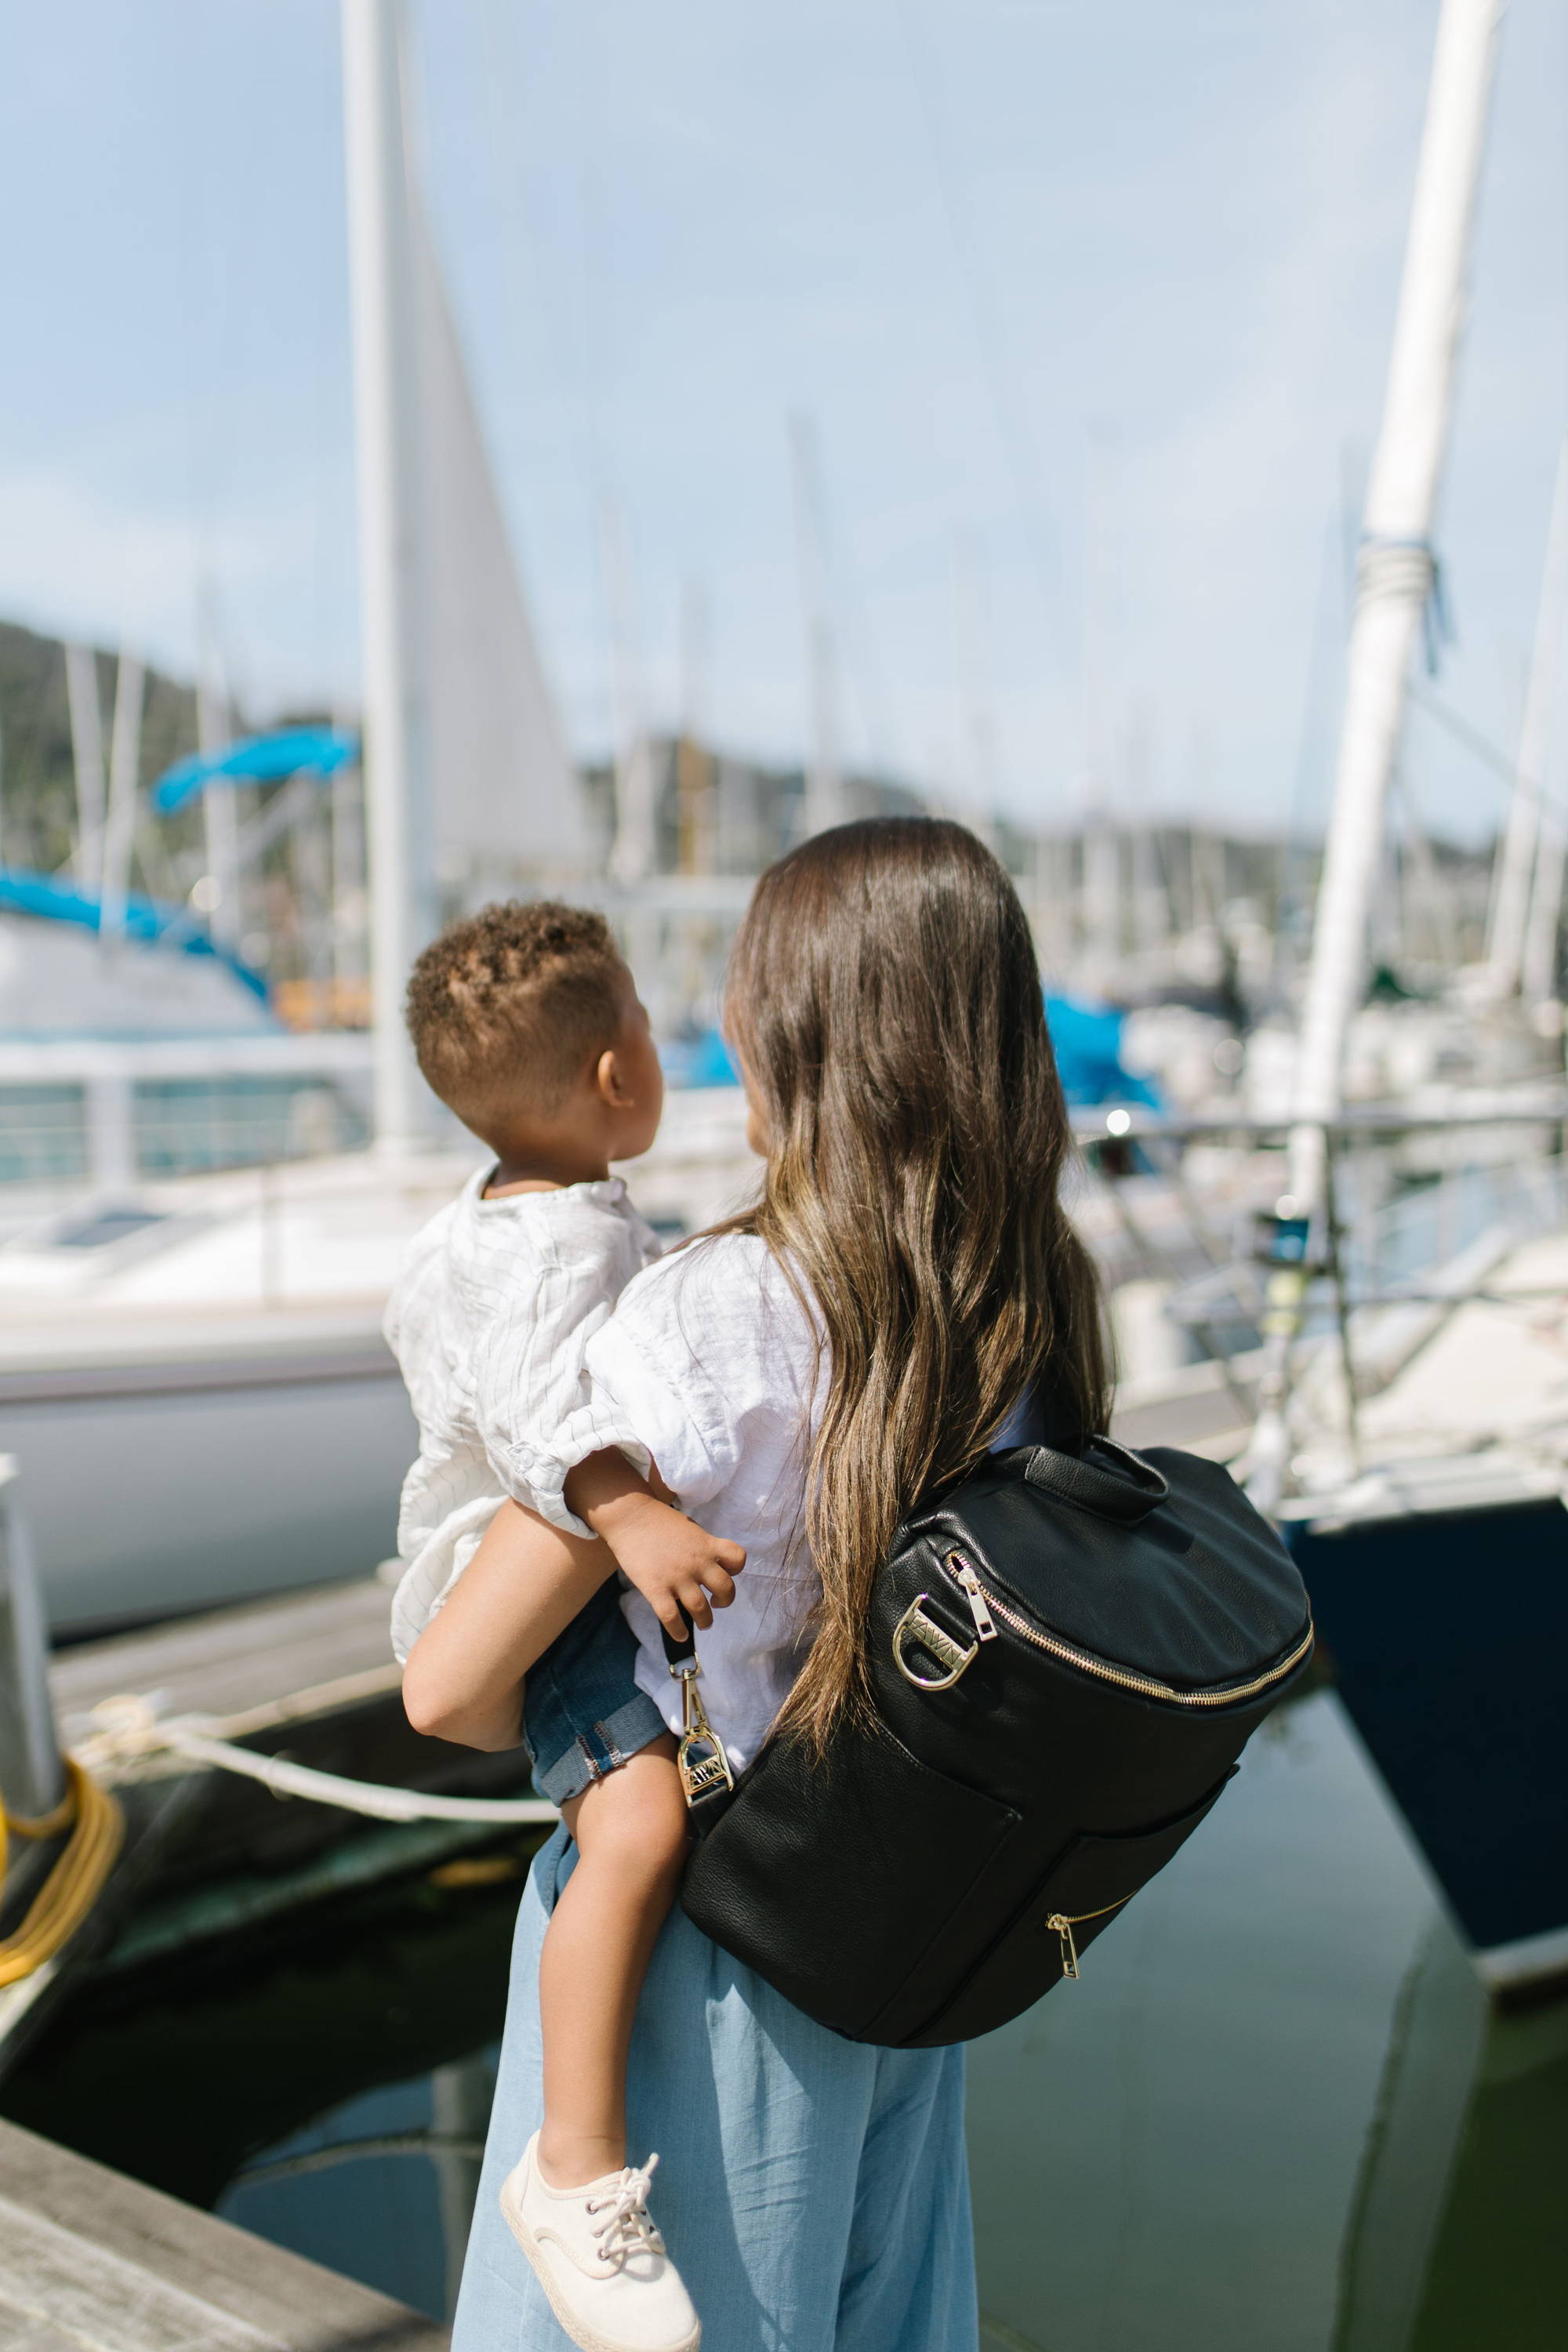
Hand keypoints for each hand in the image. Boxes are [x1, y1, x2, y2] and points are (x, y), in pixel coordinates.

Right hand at [593, 1489, 745, 1637]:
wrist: (630, 1516)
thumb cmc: (657, 1521)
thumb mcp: (689, 1529)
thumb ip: (700, 1546)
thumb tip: (704, 1564)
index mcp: (706, 1544)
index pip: (737, 1558)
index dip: (735, 1570)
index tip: (726, 1573)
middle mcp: (697, 1562)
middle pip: (725, 1588)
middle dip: (725, 1601)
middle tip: (716, 1604)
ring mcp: (677, 1577)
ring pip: (701, 1608)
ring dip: (705, 1620)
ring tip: (704, 1623)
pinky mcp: (656, 1588)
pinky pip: (671, 1617)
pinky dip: (679, 1631)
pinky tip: (681, 1635)